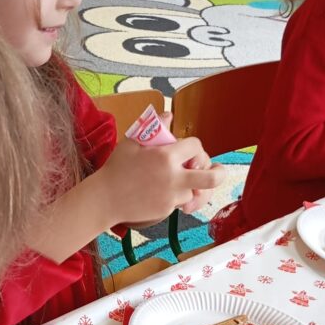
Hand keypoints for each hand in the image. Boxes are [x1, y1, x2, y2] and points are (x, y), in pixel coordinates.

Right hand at [101, 136, 223, 228]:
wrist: (105, 199)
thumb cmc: (116, 169)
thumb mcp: (132, 142)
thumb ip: (154, 127)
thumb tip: (169, 114)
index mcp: (165, 156)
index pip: (195, 146)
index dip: (194, 146)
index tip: (189, 150)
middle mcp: (173, 177)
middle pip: (211, 178)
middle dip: (220, 173)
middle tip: (218, 170)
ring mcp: (171, 196)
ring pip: (193, 190)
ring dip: (189, 185)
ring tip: (178, 182)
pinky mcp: (166, 210)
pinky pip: (180, 202)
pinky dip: (176, 197)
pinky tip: (163, 193)